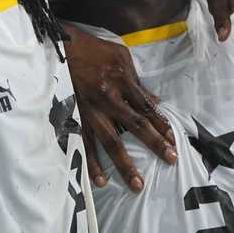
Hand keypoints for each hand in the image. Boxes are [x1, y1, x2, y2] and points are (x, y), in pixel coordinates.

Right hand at [64, 25, 176, 191]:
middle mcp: (107, 97)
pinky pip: (84, 144)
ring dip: (124, 164)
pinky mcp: (74, 117)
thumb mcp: (121, 56)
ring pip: (110, 142)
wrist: (59, 47)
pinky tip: (101, 180)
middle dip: (154, 144)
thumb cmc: (92, 50)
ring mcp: (90, 110)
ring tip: (137, 185)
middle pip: (135, 125)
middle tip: (170, 160)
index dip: (162, 125)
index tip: (174, 141)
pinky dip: (92, 163)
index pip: (147, 108)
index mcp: (121, 80)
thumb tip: (155, 102)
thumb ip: (138, 81)